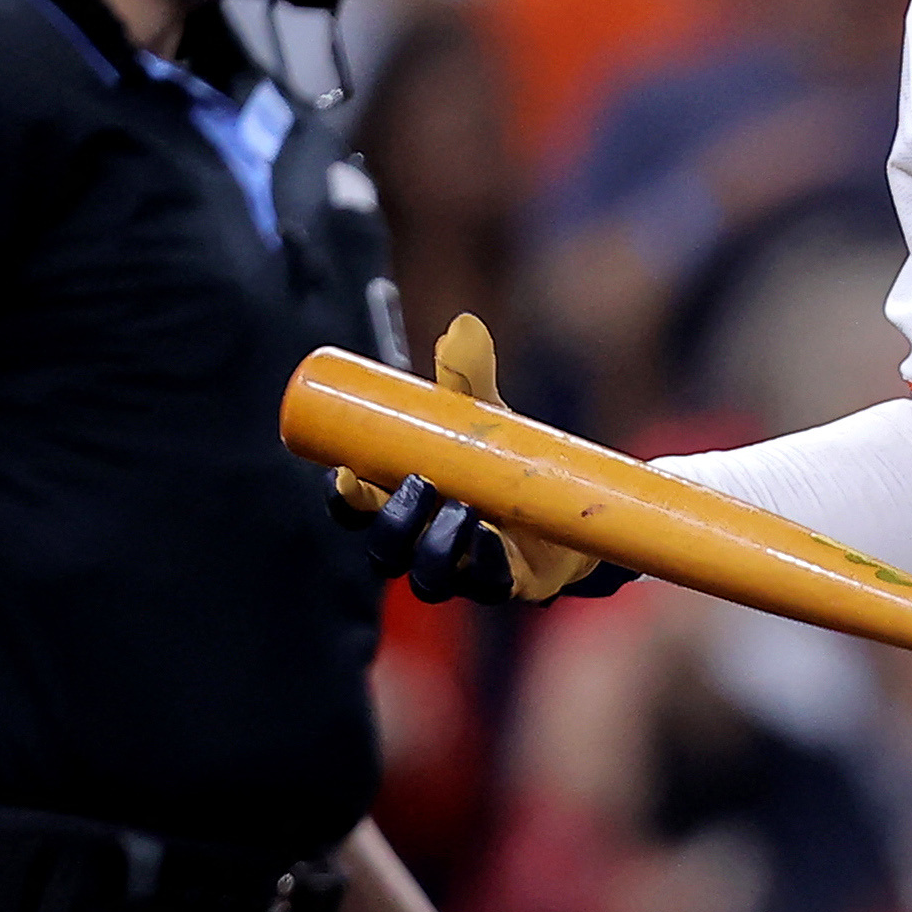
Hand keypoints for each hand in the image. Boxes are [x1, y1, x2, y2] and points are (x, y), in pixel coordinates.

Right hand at [333, 314, 601, 602]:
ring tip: (462, 510)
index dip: (343, 500)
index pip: (354, 509)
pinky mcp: (502, 583)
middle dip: (393, 523)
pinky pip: (483, 585)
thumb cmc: (500, 457)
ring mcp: (459, 569)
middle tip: (421, 484)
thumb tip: (462, 326)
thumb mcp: (481, 415)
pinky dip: (481, 564)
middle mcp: (420, 541)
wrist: (567, 500)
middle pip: (383, 551)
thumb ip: (468, 376)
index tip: (346, 477)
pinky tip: (490, 537)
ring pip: (426, 577)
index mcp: (399, 501)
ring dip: (435, 547)